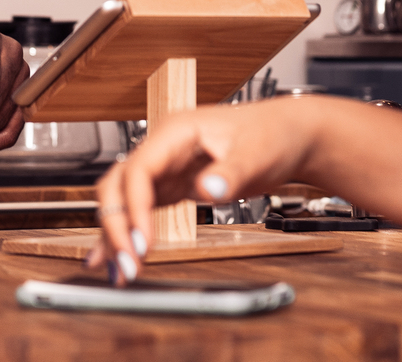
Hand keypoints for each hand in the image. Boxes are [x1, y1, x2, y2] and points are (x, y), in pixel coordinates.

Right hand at [89, 99, 319, 283]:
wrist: (286, 134)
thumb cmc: (272, 134)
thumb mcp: (257, 153)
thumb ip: (230, 173)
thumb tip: (208, 188)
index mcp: (176, 131)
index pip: (139, 169)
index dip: (135, 207)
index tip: (142, 242)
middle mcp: (163, 148)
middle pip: (119, 184)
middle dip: (116, 225)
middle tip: (128, 264)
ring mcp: (165, 167)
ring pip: (122, 198)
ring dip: (116, 232)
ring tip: (117, 271)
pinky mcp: (172, 185)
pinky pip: (139, 208)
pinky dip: (126, 231)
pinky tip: (115, 255)